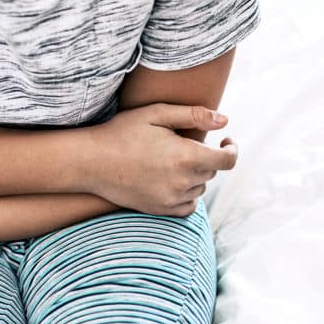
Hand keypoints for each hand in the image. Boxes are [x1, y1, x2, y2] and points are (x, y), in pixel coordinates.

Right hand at [87, 103, 237, 216]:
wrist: (91, 162)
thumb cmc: (123, 132)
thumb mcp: (156, 114)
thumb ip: (194, 115)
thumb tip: (225, 121)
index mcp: (185, 156)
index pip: (227, 160)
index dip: (232, 149)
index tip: (226, 141)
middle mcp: (182, 182)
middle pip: (211, 172)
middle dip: (205, 157)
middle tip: (182, 144)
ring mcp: (171, 199)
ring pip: (199, 188)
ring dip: (195, 175)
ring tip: (171, 160)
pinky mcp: (160, 209)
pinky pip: (188, 206)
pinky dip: (187, 194)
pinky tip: (172, 180)